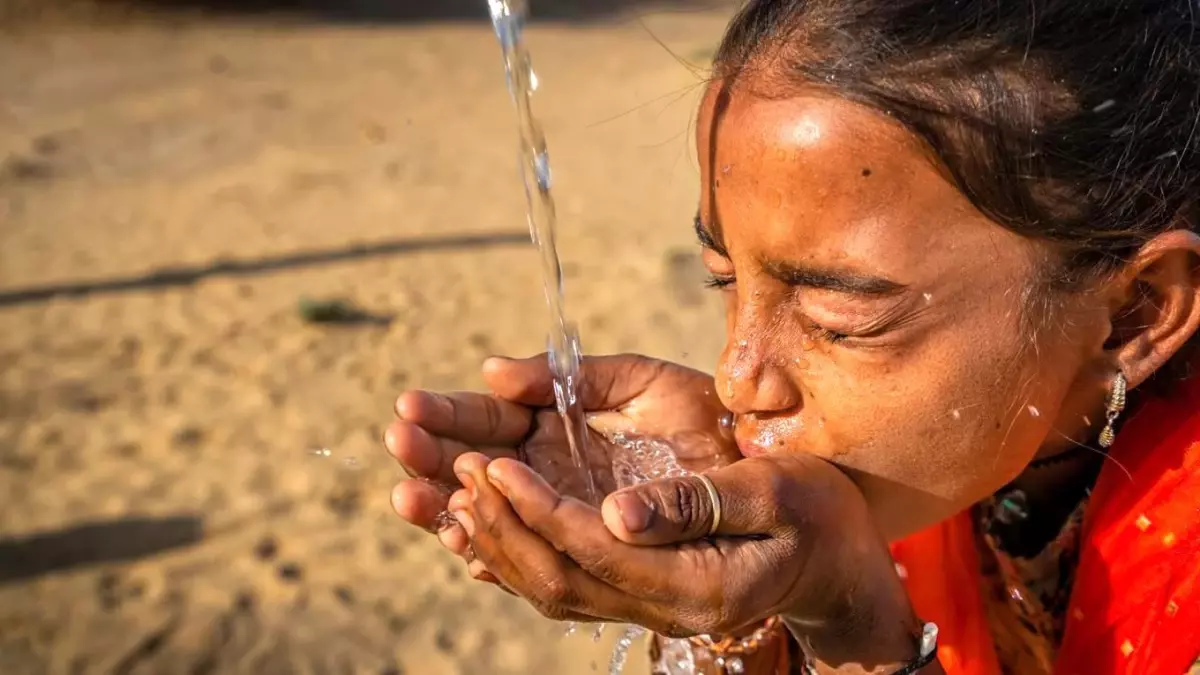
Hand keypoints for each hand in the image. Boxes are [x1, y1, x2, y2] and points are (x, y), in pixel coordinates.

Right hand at [383, 354, 737, 577]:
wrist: (759, 471)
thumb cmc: (703, 418)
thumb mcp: (639, 382)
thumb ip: (571, 375)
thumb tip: (493, 373)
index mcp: (553, 424)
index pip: (489, 419)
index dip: (449, 414)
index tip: (411, 408)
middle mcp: (548, 472)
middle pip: (474, 467)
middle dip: (432, 458)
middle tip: (401, 446)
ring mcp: (561, 514)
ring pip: (490, 517)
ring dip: (448, 507)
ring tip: (412, 495)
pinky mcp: (584, 553)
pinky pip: (530, 561)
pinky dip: (494, 552)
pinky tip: (463, 542)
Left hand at [448, 451, 926, 669]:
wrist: (841, 565)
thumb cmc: (820, 515)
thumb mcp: (776, 493)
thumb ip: (701, 503)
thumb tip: (617, 511)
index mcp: (694, 586)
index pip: (593, 550)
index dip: (537, 508)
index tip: (493, 461)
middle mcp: (662, 608)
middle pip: (557, 578)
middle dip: (500, 522)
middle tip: (455, 465)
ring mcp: (648, 607)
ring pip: (551, 587)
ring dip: (497, 539)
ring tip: (452, 487)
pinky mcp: (640, 592)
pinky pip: (565, 582)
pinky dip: (519, 552)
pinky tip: (486, 519)